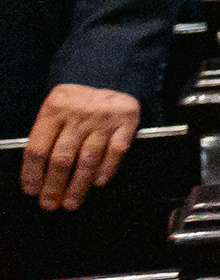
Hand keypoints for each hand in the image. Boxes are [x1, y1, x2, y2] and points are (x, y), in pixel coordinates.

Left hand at [21, 84, 139, 210]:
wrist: (113, 75)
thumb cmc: (78, 102)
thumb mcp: (56, 109)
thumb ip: (47, 134)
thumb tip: (38, 173)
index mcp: (54, 109)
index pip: (38, 148)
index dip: (32, 173)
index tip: (31, 191)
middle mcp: (77, 114)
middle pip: (62, 157)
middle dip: (54, 185)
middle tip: (50, 204)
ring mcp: (103, 118)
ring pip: (88, 158)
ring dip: (79, 184)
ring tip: (71, 202)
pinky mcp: (127, 121)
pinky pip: (116, 150)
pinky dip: (107, 168)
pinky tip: (98, 182)